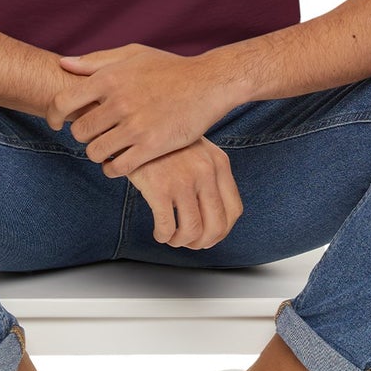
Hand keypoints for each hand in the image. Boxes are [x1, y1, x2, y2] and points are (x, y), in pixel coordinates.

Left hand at [45, 43, 237, 176]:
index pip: (62, 102)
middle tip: (94, 135)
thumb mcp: (133, 55)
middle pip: (79, 131)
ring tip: (108, 149)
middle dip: (82, 136)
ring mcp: (135, 126)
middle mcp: (119, 102)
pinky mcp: (151, 146)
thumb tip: (63, 64)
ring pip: (95, 152)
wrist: (208, 83)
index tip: (55, 123)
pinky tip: (119, 163)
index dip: (52, 115)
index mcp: (110, 78)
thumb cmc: (170, 68)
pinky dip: (112, 169)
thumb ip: (96, 61)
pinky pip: (117, 167)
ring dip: (97, 154)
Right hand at [127, 135, 243, 251]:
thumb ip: (210, 177)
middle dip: (203, 242)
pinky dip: (164, 236)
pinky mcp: (159, 187)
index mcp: (219, 163)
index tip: (210, 236)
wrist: (136, 127)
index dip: (223, 231)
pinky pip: (167, 227)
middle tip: (190, 243)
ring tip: (172, 237)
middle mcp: (206, 172)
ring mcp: (183, 180)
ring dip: (181, 242)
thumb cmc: (165, 144)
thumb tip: (214, 218)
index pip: (234, 210)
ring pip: (192, 231)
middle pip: (217, 226)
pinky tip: (159, 232)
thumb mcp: (198, 151)